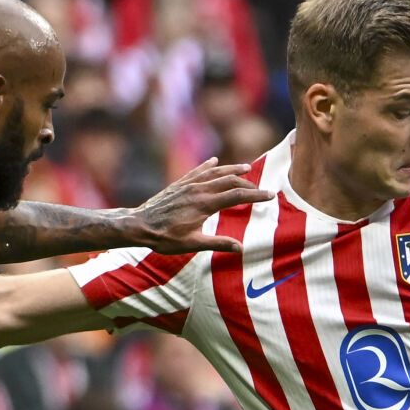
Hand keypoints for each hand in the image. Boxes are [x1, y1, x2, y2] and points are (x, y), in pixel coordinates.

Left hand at [131, 160, 272, 254]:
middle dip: (248, 183)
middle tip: (260, 189)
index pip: (237, 196)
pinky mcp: (179, 184)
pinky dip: (208, 165)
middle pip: (229, 181)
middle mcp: (198, 190)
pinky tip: (214, 161)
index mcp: (205, 204)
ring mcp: (188, 185)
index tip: (270, 196)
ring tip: (246, 168)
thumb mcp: (193, 244)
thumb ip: (218, 243)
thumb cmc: (165, 238)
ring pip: (215, 172)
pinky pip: (197, 171)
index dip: (255, 195)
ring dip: (232, 169)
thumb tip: (240, 248)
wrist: (139, 225)